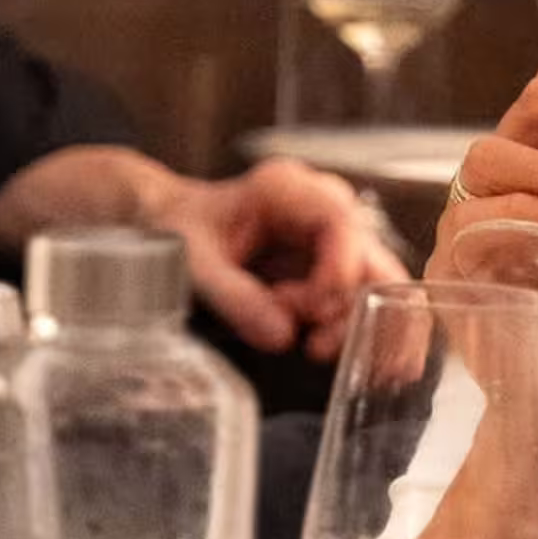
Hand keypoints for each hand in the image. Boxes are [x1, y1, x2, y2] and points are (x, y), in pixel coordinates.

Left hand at [0, 147, 407, 358]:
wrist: (166, 222)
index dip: (338, 271)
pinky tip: (324, 349)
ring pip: (372, 282)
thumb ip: (235, 297)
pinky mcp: (330, 267)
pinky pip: (356, 298)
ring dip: (350, 323)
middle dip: (355, 308)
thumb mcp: (193, 260)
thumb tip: (282, 337)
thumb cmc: (177, 228)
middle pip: (370, 255)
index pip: (340, 224)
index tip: (312, 312)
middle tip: (319, 347)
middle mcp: (323, 208)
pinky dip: (350, 328)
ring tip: (310, 347)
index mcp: (289, 189)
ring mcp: (332, 238)